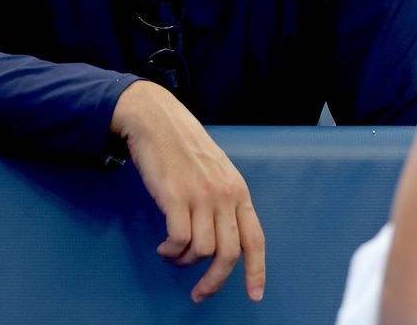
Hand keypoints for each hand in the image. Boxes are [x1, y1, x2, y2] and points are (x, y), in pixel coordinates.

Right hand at [111, 80, 265, 302]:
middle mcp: (225, 195)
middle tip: (199, 294)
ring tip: (172, 255)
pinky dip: (170, 251)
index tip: (254, 295)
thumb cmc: (185, 148)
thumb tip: (220, 240)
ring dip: (184, 262)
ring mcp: (202, 196)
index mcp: (239, 192)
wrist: (158, 121)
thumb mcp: (217, 173)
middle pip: (230, 253)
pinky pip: (178, 240)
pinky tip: (163, 246)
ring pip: (202, 251)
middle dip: (214, 281)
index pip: (255, 238)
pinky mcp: (176, 197)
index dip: (257, 270)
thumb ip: (224, 202)